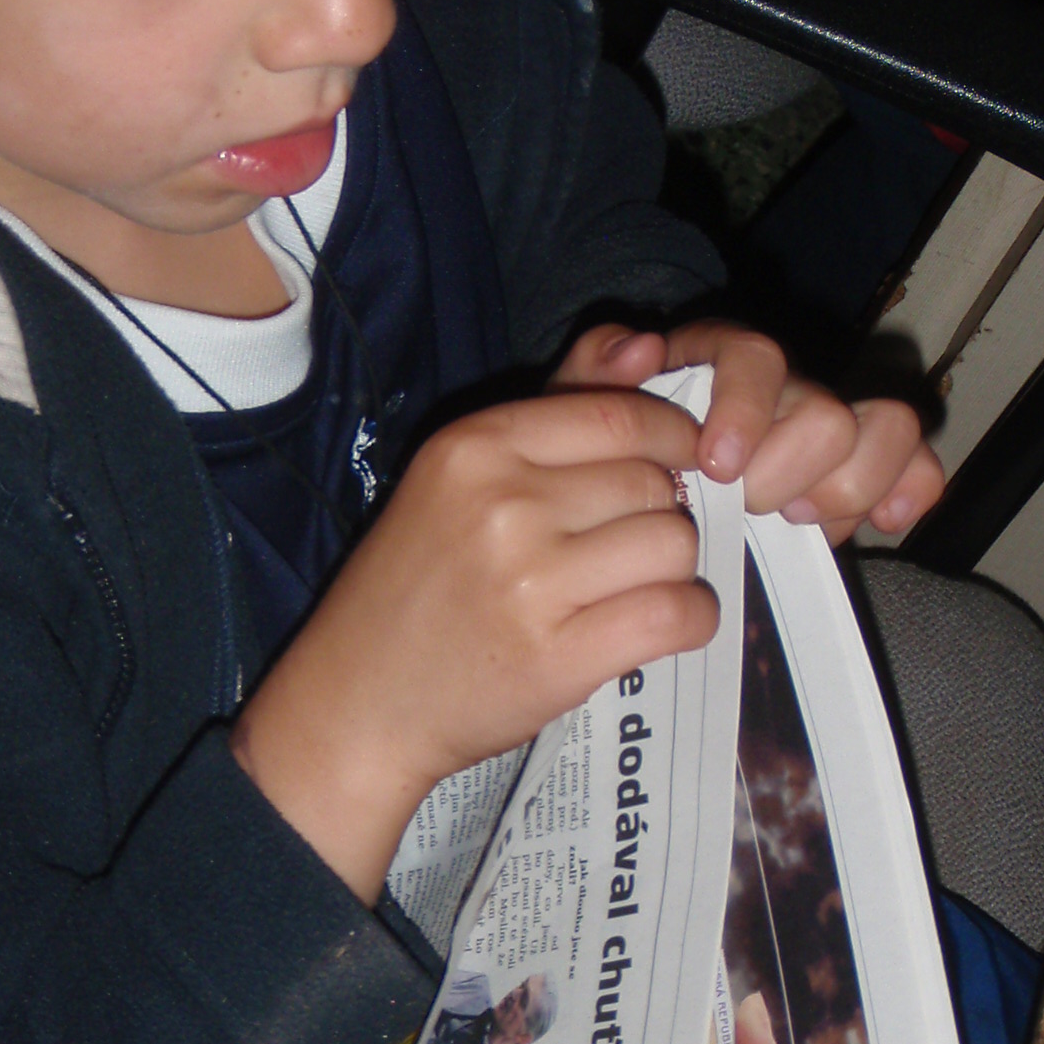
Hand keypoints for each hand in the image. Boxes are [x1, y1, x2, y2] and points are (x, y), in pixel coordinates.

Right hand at [230, 389, 718, 901]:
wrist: (356, 702)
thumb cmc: (416, 586)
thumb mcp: (463, 478)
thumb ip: (559, 405)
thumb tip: (646, 341)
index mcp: (475, 445)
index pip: (622, 416)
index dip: (669, 444)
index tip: (666, 473)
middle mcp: (502, 503)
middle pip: (655, 481)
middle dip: (658, 514)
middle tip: (620, 550)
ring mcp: (530, 581)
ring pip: (674, 545)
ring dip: (671, 570)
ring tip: (627, 589)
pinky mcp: (559, 655)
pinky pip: (677, 613)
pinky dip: (687, 620)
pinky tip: (654, 626)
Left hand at [551, 323, 942, 544]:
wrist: (630, 497)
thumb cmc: (605, 451)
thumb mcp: (576, 414)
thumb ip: (592, 374)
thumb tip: (639, 346)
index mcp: (717, 361)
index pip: (755, 357)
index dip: (746, 410)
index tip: (718, 466)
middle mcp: (783, 388)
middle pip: (824, 409)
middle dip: (788, 470)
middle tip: (747, 507)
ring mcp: (827, 430)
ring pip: (885, 428)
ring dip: (845, 486)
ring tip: (796, 521)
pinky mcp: (858, 473)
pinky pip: (914, 464)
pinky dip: (913, 487)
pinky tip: (888, 520)